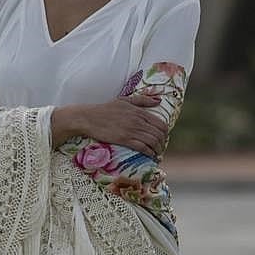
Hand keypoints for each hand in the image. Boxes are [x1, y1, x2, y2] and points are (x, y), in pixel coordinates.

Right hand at [52, 95, 167, 156]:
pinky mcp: (124, 140)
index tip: (163, 138)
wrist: (89, 118)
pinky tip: (149, 155)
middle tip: (160, 147)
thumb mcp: (125, 100)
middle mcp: (138, 121)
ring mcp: (131, 131)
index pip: (161, 124)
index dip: (165, 133)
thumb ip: (142, 100)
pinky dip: (149, 153)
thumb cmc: (106, 109)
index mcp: (139, 111)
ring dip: (157, 149)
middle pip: (159, 134)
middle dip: (162, 143)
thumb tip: (158, 101)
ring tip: (156, 153)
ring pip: (153, 142)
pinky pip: (143, 148)